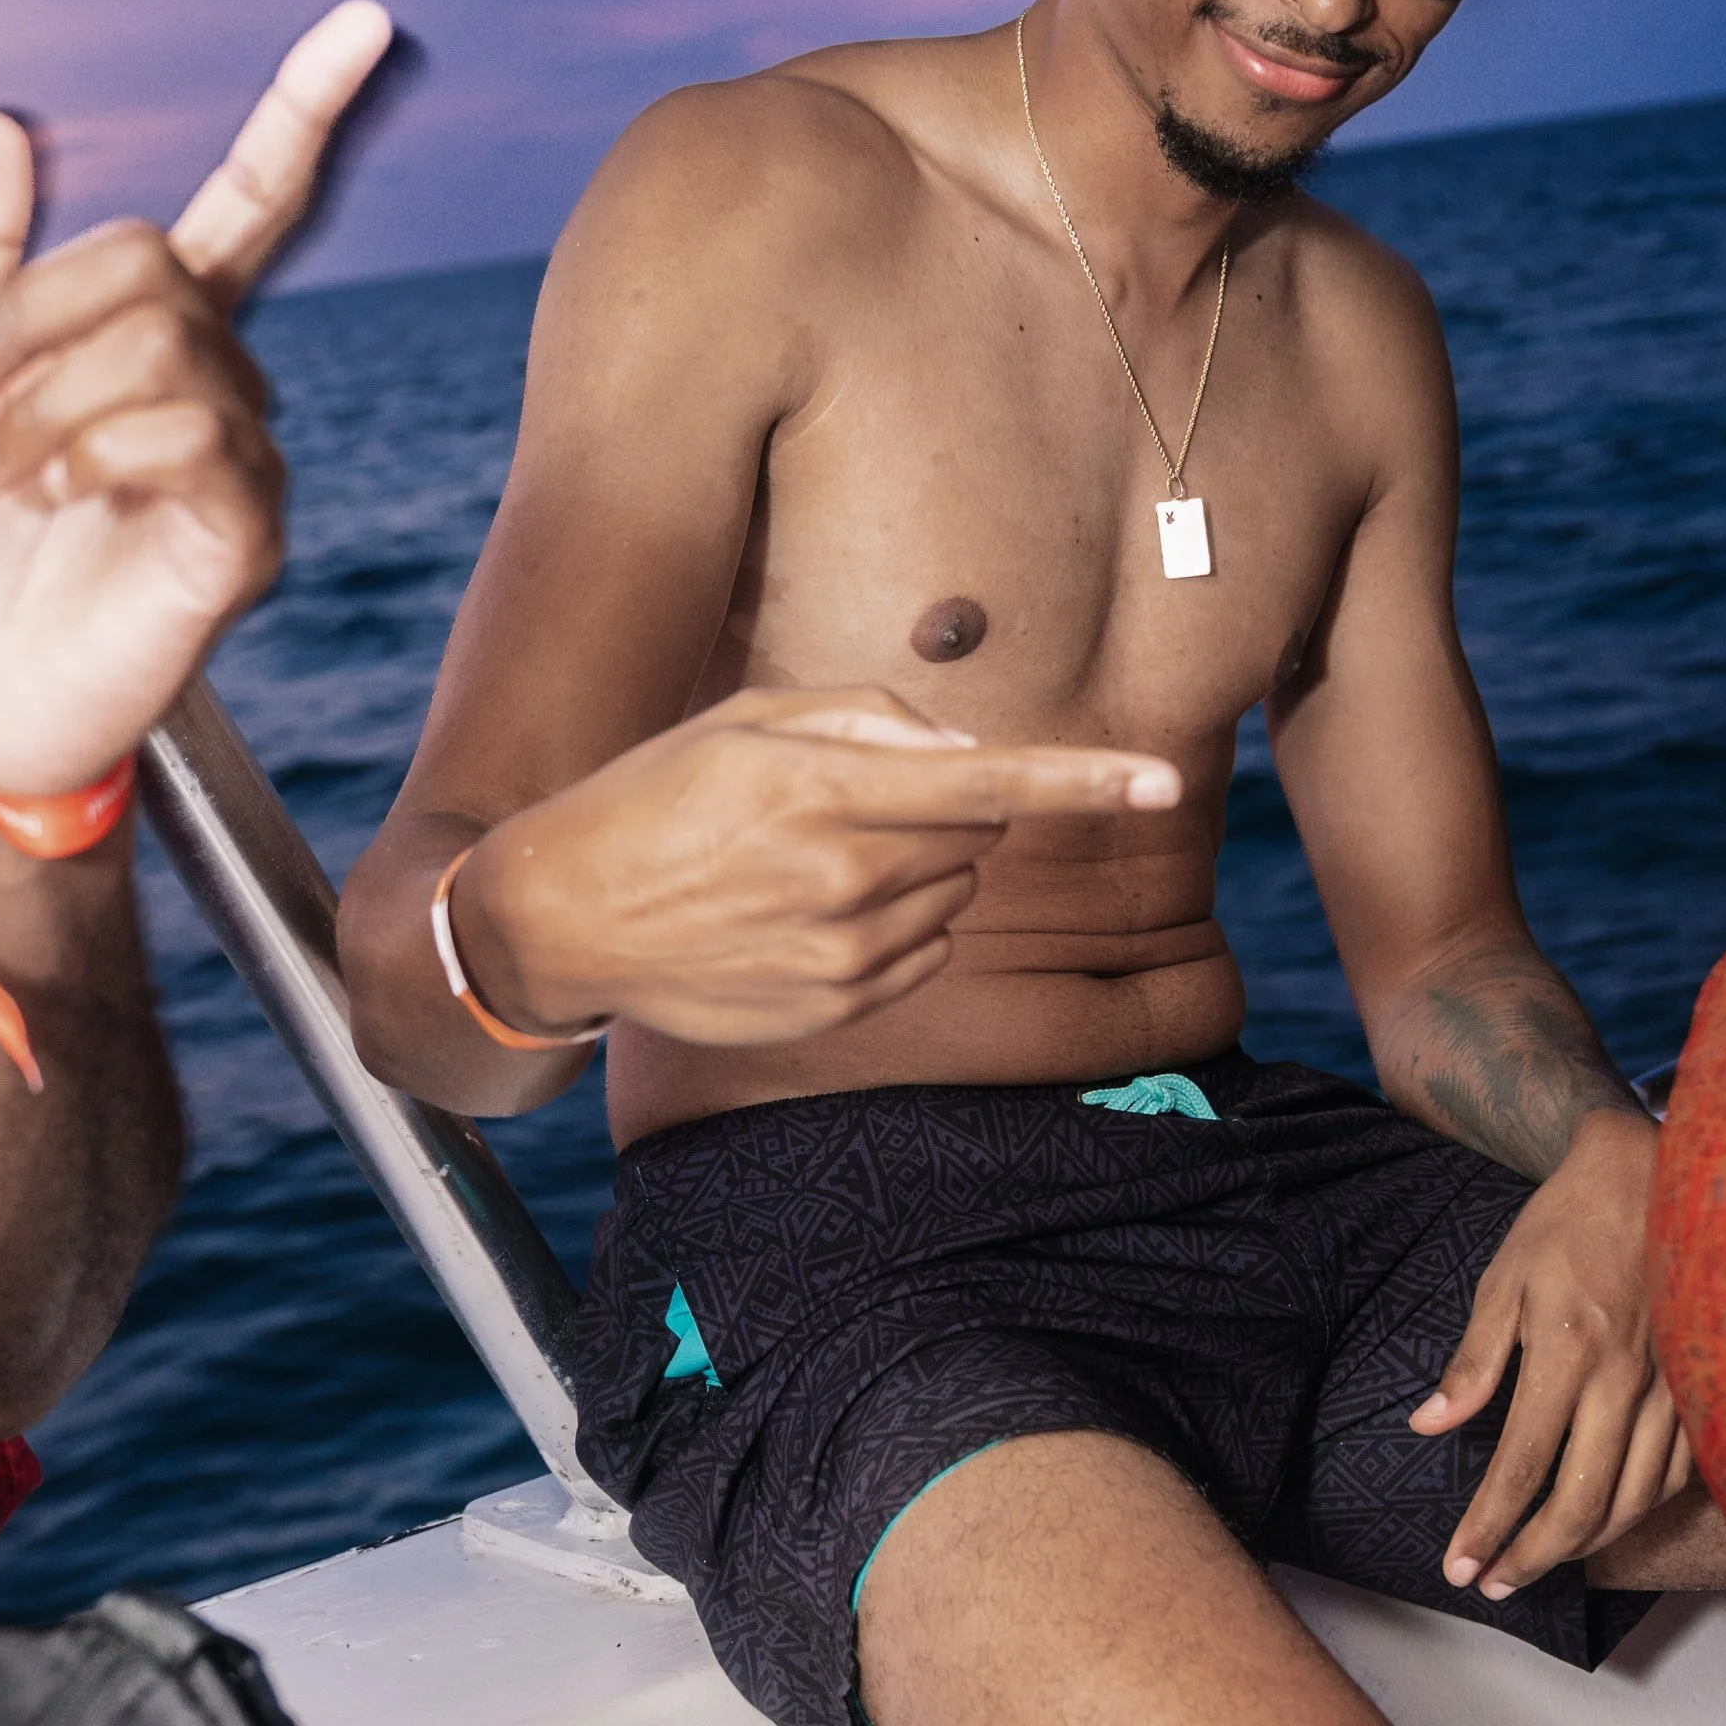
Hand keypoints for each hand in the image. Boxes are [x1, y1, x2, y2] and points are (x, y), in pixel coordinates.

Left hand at [0, 0, 391, 791]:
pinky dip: (96, 453)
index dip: (307, 110)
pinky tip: (63, 501)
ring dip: (49, 400)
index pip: (256, 202)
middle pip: (154, 263)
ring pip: (164, 348)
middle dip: (32, 317)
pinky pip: (189, 434)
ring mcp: (246, 457)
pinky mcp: (248, 532)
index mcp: (163, 334)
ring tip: (8, 473)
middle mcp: (224, 384)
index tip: (367, 20)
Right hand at [456, 683, 1181, 1045]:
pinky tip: (805, 913)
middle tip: (846, 800)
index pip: (987, 781)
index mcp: (821, 787)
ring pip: (954, 894)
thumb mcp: (746, 721)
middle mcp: (842, 876)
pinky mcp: (836, 1006)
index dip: (1086, 780)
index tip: (1162, 778)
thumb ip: (870, 719)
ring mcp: (842, 953)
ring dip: (916, 868)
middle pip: (979, 832)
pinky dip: (892, 925)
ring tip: (809, 861)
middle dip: (947, 807)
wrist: (562, 918)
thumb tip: (967, 752)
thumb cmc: (655, 796)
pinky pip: (922, 952)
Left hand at [1406, 1107, 1686, 1595]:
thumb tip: (1428, 1427)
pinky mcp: (1702, 1389)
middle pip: (1583, 1503)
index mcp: (1570, 1353)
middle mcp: (1627, 1380)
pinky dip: (1638, 1510)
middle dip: (1532, 1556)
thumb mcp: (1503, 1279)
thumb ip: (1472, 1361)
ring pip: (1634, 1501)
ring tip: (1537, 1561)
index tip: (1459, 1566)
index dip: (1488, 1526)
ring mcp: (1674, 1389)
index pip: (1522, 1467)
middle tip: (1495, 1582)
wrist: (1649, 1173)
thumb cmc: (1566, 1225)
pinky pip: (1677, 1475)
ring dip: (1584, 1547)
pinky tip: (1606, 1520)